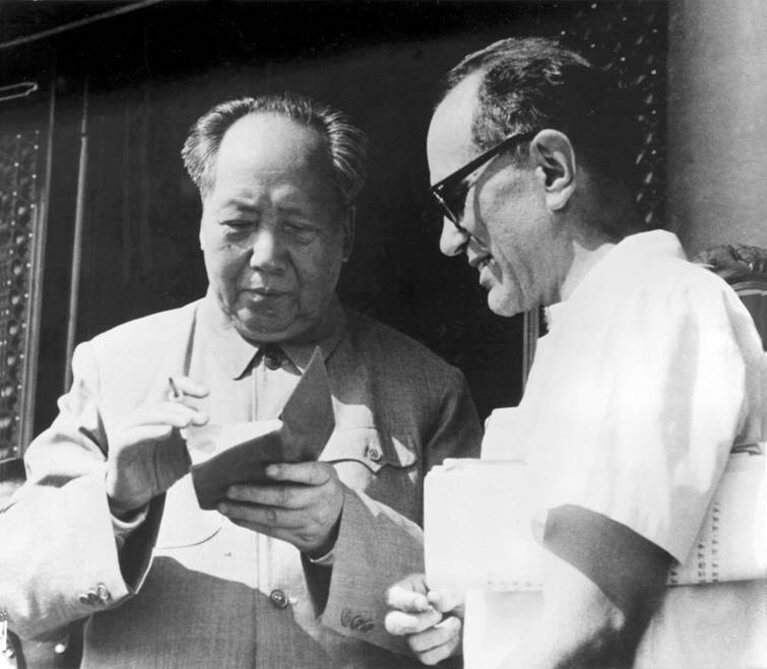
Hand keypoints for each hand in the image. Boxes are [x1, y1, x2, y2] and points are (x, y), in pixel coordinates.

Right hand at [106, 376, 208, 515]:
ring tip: (187, 422)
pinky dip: (150, 431)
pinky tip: (167, 432)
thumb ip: (195, 444)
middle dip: (184, 408)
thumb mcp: (182, 456)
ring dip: (169, 416)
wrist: (136, 496)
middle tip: (203, 419)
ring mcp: (129, 431)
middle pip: (162, 403)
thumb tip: (213, 436)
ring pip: (147, 415)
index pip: (169, 391)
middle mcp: (143, 419)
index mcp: (159, 416)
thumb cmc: (159, 471)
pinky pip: (132, 435)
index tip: (205, 392)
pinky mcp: (119, 448)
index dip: (186, 386)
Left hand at [219, 460, 344, 554]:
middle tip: (231, 489)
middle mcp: (320, 500)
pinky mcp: (300, 537)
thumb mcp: (321, 471)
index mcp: (326, 478)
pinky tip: (235, 516)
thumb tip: (261, 450)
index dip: (289, 472)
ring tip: (225, 505)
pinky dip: (250, 523)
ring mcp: (310, 521)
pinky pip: (272, 531)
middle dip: (255, 494)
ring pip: (274, 518)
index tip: (267, 469)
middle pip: (286, 498)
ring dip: (245, 512)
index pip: (309, 473)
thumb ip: (300, 463)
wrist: (339, 521)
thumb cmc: (320, 486)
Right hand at [385, 573, 463, 665]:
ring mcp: (411, 635)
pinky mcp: (423, 652)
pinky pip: (427, 656)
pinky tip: (454, 635)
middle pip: (392, 624)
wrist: (473, 617)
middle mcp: (404, 614)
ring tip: (455, 621)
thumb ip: (445, 594)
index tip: (424, 603)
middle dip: (415, 622)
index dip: (406, 601)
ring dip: (440, 633)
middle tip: (437, 615)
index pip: (394, 597)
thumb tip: (433, 598)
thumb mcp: (456, 590)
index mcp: (407, 590)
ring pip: (414, 642)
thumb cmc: (460, 597)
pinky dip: (445, 647)